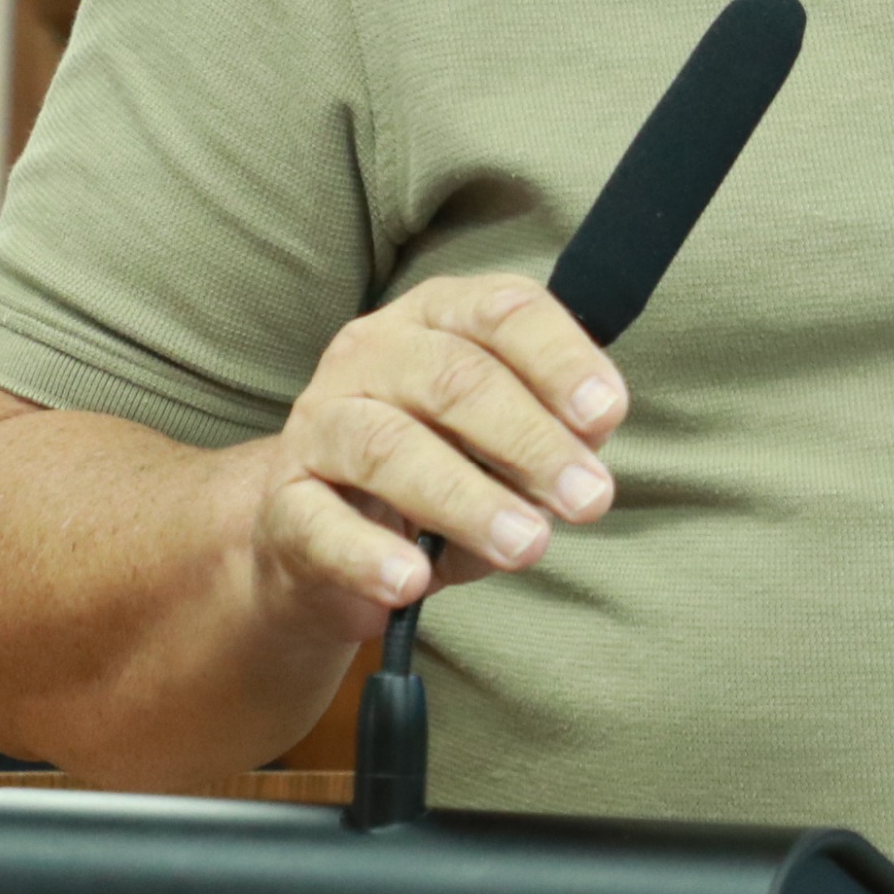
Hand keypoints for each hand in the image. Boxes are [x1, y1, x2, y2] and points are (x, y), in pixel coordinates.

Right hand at [247, 274, 626, 639]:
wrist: (326, 537)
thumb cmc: (441, 471)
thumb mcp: (504, 449)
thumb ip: (546, 441)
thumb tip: (584, 459)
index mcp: (438, 316)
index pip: (503, 312)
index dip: (560, 361)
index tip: (608, 416)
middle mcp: (372, 352)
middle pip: (453, 379)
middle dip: (530, 441)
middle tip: (589, 499)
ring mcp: (318, 422)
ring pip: (390, 447)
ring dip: (467, 499)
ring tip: (527, 545)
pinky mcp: (285, 501)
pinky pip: (320, 523)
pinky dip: (370, 554)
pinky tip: (413, 580)